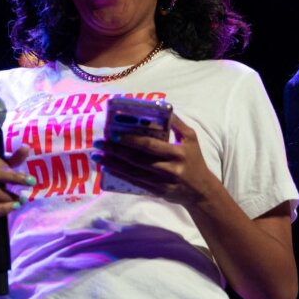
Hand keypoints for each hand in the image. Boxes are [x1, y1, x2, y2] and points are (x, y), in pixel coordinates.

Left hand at [92, 113, 217, 205]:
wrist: (202, 191)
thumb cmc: (195, 161)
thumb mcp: (191, 139)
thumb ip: (177, 123)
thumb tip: (163, 107)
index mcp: (177, 152)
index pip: (150, 145)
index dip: (131, 140)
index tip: (113, 134)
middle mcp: (169, 168)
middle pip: (138, 159)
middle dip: (115, 150)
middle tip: (98, 143)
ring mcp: (162, 182)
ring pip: (133, 172)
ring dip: (112, 163)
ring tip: (97, 156)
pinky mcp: (157, 192)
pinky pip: (135, 183)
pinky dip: (120, 175)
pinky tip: (108, 168)